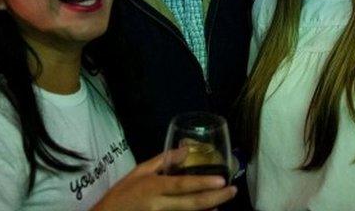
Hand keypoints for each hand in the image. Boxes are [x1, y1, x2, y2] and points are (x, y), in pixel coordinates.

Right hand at [93, 153, 236, 210]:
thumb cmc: (121, 194)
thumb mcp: (138, 171)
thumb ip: (163, 160)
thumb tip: (185, 149)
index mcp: (153, 187)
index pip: (182, 186)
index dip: (203, 183)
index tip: (222, 180)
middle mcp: (159, 205)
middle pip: (192, 204)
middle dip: (216, 198)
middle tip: (232, 191)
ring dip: (210, 210)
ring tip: (224, 202)